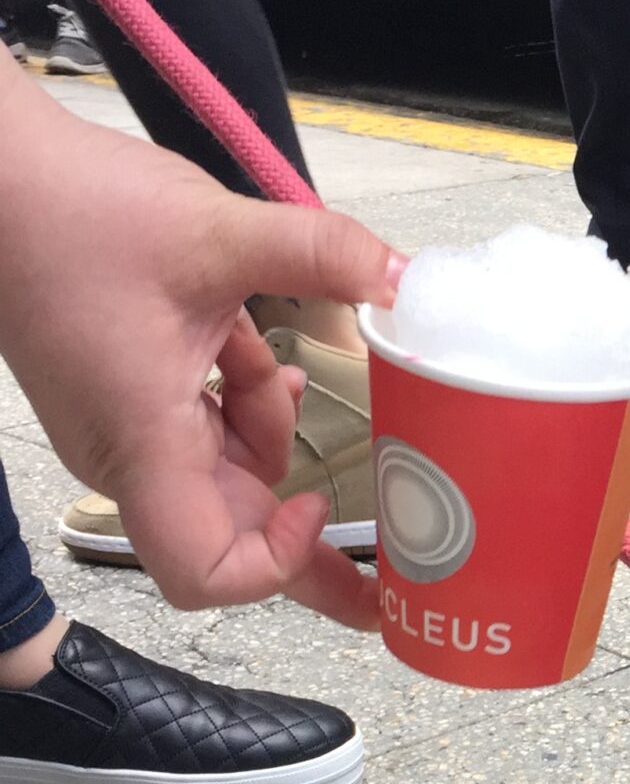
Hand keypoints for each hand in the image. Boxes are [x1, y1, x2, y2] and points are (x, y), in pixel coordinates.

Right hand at [0, 55, 401, 626]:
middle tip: (398, 535)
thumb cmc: (70, 213)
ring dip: (270, 425)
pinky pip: (206, 429)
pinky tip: (254, 349)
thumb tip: (405, 280)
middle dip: (307, 528)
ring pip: (228, 470)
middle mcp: (131, 455)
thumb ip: (322, 255)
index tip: (320, 506)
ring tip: (264, 350)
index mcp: (143, 442)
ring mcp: (128, 431)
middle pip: (232, 531)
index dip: (275, 564)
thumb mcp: (215, 230)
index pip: (203, 570)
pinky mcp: (130, 400)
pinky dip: (243, 399)